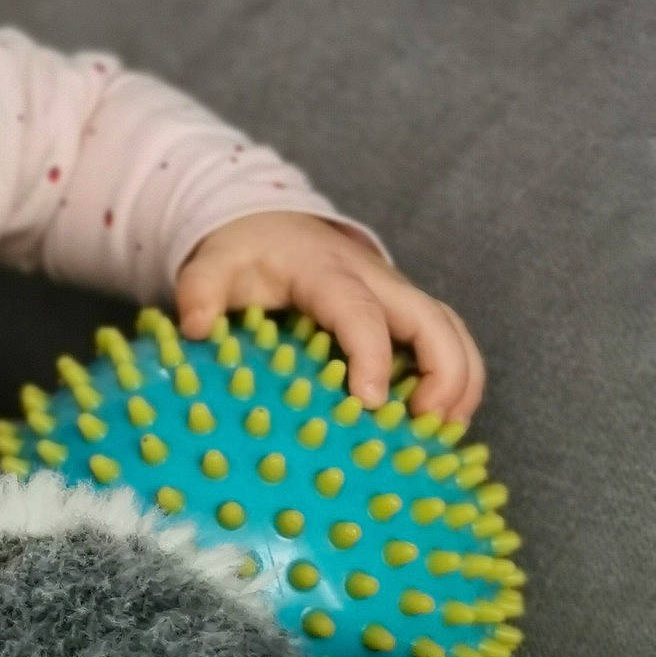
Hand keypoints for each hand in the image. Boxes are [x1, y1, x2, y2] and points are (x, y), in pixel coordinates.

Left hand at [174, 213, 483, 420]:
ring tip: (446, 433)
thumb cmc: (245, 253)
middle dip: (445, 372)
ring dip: (462, 379)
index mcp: (327, 272)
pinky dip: (458, 378)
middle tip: (429, 426)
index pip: (360, 314)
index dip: (372, 358)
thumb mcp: (212, 264)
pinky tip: (443, 422)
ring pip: (451, 329)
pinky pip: (446, 339)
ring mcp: (396, 295)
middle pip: (432, 319)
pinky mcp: (403, 312)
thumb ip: (198, 291)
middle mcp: (375, 281)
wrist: (269, 223)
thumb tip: (193, 328)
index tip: (370, 404)